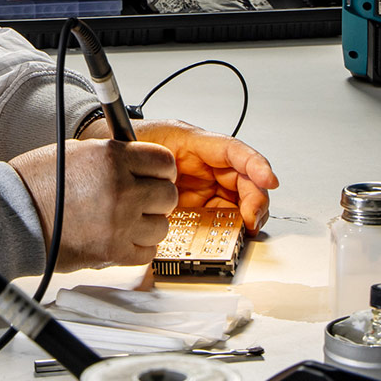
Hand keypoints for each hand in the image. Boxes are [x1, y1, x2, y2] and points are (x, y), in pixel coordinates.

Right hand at [9, 137, 178, 270]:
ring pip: (162, 226)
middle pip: (168, 195)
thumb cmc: (37, 183)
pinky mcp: (113, 252)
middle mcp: (120, 188)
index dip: (161, 169)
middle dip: (156, 197)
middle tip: (140, 199)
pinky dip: (138, 247)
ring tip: (125, 220)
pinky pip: (148, 252)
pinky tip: (120, 237)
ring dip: (147, 224)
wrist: (13, 216)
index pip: (164, 161)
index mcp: (111, 157)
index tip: (155, 175)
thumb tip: (142, 166)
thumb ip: (115, 157)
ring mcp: (119, 222)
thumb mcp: (78, 151)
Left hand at [77, 116, 276, 231]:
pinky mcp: (199, 206)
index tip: (268, 180)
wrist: (112, 152)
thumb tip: (168, 185)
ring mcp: (205, 186)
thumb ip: (157, 162)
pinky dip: (230, 229)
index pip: (233, 151)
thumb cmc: (129, 142)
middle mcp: (207, 165)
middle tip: (252, 220)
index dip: (255, 164)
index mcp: (196, 143)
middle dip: (255, 200)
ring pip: (239, 201)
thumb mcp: (143, 145)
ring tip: (244, 231)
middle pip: (244, 180)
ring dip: (247, 217)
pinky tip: (228, 237)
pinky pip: (222, 218)